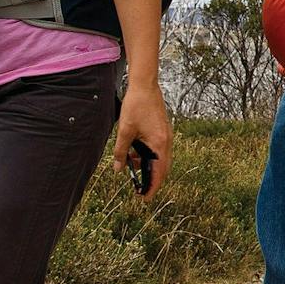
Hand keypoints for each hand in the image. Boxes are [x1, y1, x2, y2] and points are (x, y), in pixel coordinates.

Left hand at [113, 81, 172, 196]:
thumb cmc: (136, 105)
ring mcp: (166, 135)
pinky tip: (135, 151)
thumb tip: (118, 168)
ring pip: (159, 158)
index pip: (159, 172)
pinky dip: (148, 154)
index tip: (145, 198)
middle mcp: (166, 141)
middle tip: (139, 188)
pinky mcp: (163, 130)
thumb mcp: (124, 131)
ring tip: (130, 163)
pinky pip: (158, 148)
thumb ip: (120, 152)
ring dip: (147, 164)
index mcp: (159, 143)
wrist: (145, 85)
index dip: (152, 187)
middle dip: (151, 178)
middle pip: (162, 168)